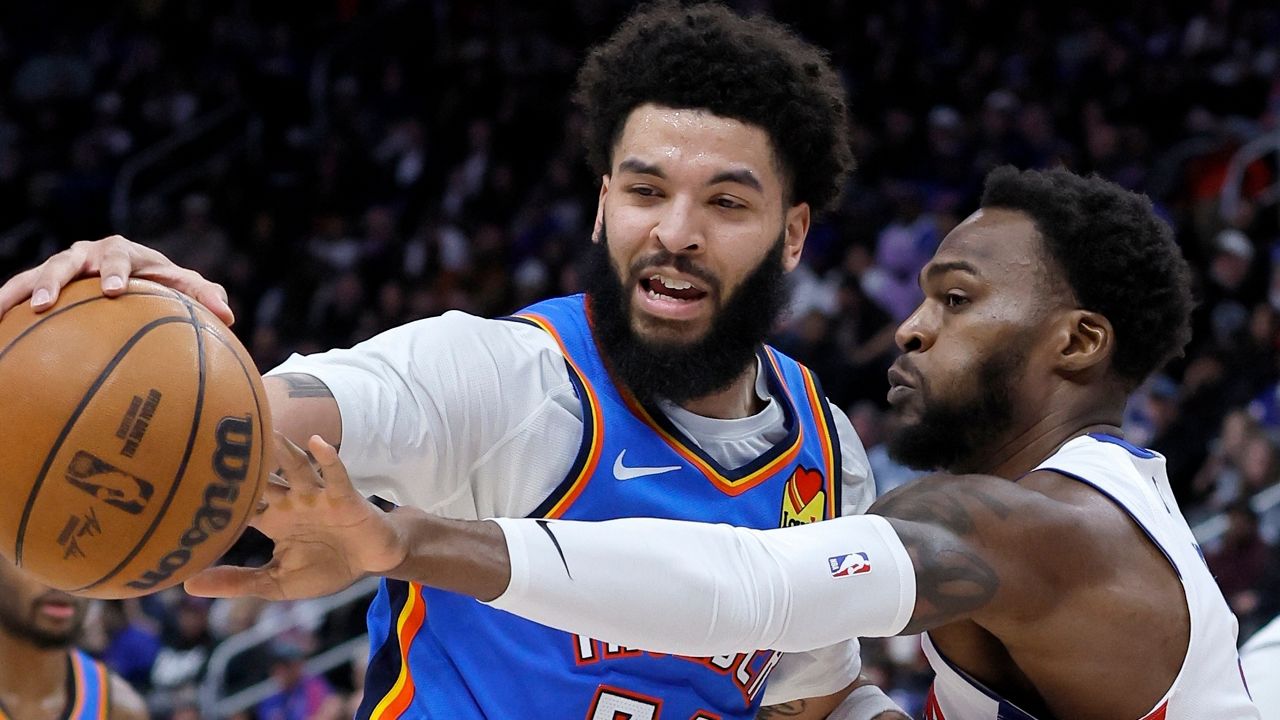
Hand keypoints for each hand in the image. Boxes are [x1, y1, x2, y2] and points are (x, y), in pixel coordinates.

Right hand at [0, 235, 233, 324]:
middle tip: (45, 304)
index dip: (115, 270)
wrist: (137, 277)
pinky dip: (6, 306)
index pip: (119, 257)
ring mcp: (63, 267)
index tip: (115, 290)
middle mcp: (87, 254)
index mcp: (123, 252)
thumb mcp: (187, 288)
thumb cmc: (165, 284)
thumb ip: (206, 296)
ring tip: (0, 312)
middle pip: (66, 262)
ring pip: (34, 275)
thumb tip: (229, 316)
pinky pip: (19, 294)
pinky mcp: (44, 284)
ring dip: (17, 292)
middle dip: (54, 280)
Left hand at [183, 433, 407, 599]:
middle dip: (245, 462)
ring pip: (297, 467)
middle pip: (264, 476)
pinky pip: (336, 473)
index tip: (182, 483)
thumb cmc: (325, 568)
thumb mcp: (278, 583)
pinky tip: (316, 442)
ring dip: (283, 450)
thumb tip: (188, 584)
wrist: (370, 561)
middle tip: (216, 441)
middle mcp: (291, 501)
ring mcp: (318, 496)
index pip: (239, 504)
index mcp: (273, 519)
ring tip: (266, 433)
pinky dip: (328, 458)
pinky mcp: (345, 497)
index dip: (215, 495)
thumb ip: (238, 582)